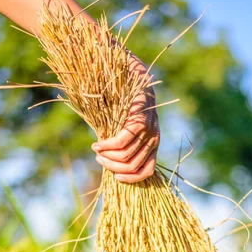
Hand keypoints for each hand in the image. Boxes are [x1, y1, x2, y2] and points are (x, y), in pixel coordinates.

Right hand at [91, 56, 159, 183]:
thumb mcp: (127, 126)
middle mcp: (154, 139)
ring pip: (126, 156)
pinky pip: (122, 142)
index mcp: (154, 144)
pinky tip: (98, 143)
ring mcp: (149, 130)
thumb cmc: (127, 101)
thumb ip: (125, 143)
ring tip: (96, 150)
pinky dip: (107, 146)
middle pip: (133, 166)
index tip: (114, 177)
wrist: (133, 71)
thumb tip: (111, 163)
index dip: (130, 179)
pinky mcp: (140, 120)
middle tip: (99, 158)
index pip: (147, 172)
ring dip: (107, 157)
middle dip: (112, 167)